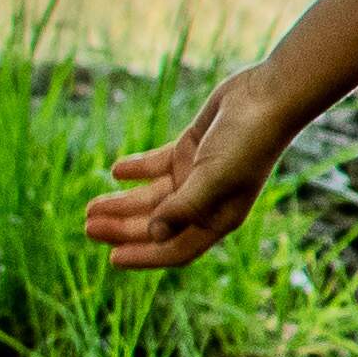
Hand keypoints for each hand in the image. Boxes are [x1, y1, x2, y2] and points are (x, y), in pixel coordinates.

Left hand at [85, 69, 296, 271]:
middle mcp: (207, 201)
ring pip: (152, 196)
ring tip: (91, 206)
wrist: (269, 97)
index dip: (145, 257)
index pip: (176, 248)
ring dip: (122, 202)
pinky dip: (136, 170)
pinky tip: (117, 171)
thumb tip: (153, 235)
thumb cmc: (248, 141)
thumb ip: (183, 207)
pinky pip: (157, 166)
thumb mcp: (213, 177)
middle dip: (123, 228)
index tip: (112, 259)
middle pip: (157, 224)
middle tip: (88, 228)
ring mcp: (198, 175)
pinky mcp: (192, 149)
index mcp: (218, 217)